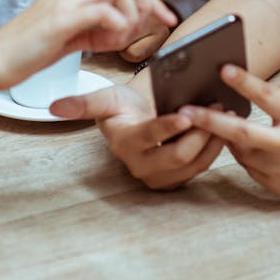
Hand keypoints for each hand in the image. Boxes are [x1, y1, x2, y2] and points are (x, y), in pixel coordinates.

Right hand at [0, 0, 177, 91]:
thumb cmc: (26, 52)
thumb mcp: (69, 35)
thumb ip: (94, 27)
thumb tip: (123, 27)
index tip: (164, 18)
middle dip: (149, 2)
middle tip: (157, 27)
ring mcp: (64, 0)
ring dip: (133, 17)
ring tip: (123, 42)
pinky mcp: (60, 19)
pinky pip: (103, 12)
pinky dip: (117, 28)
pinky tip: (108, 45)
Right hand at [51, 84, 223, 189]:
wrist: (136, 117)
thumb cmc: (123, 105)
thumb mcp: (106, 98)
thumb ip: (84, 103)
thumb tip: (54, 107)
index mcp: (123, 143)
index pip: (148, 137)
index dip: (167, 127)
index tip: (185, 114)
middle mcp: (140, 166)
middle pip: (177, 155)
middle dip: (200, 131)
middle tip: (215, 108)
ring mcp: (159, 177)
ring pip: (193, 163)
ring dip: (212, 138)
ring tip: (224, 113)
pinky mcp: (176, 181)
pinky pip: (201, 168)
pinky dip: (216, 148)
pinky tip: (225, 127)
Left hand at [180, 64, 279, 207]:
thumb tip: (245, 86)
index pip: (268, 97)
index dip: (244, 83)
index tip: (223, 69)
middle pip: (242, 133)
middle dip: (209, 121)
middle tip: (183, 111)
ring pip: (238, 151)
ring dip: (221, 136)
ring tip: (206, 120)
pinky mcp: (275, 186)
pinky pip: (246, 165)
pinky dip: (237, 151)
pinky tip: (233, 140)